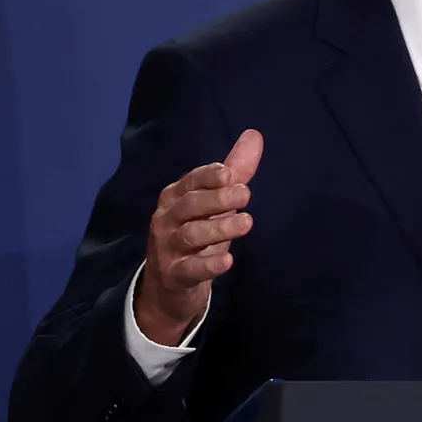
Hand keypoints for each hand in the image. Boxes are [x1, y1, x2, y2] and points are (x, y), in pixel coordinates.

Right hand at [134, 129, 262, 345]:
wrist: (168, 286)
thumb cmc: (196, 235)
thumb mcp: (215, 204)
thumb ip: (235, 172)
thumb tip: (255, 135)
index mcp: (176, 197)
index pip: (191, 181)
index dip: (208, 176)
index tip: (230, 173)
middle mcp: (167, 219)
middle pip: (190, 205)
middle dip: (217, 198)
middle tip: (246, 195)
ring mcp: (167, 248)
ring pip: (191, 235)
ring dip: (219, 228)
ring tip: (247, 223)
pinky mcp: (174, 276)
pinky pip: (190, 269)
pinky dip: (208, 265)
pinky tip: (228, 260)